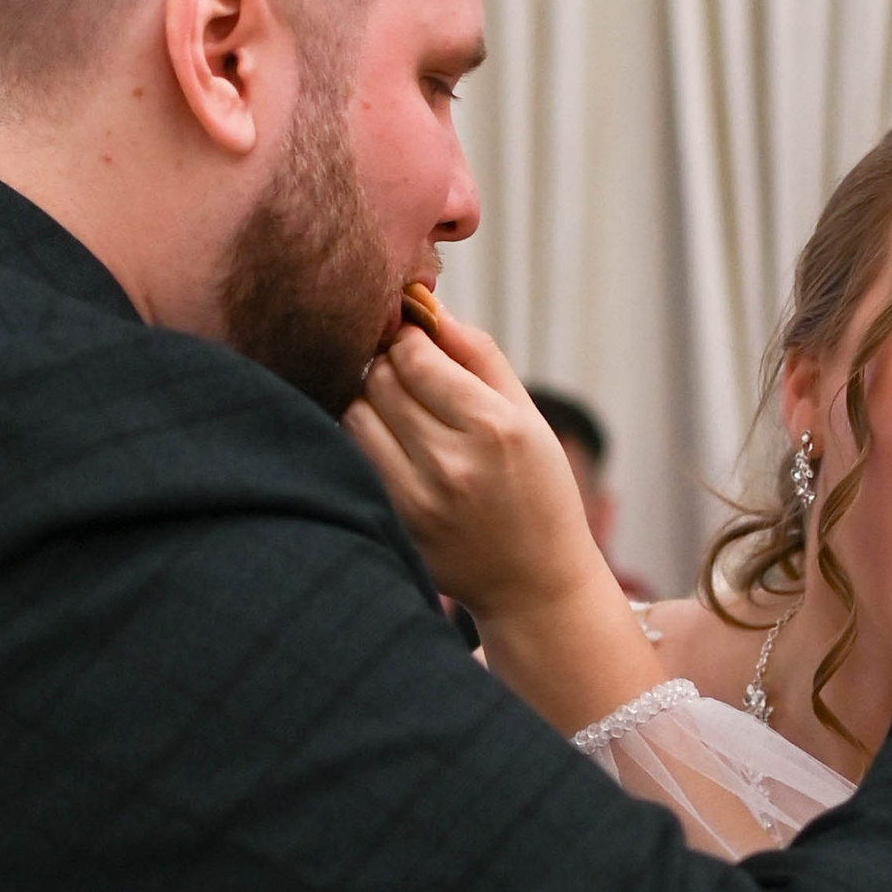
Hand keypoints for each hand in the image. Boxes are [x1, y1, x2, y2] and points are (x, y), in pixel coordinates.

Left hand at [343, 312, 658, 733]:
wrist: (535, 582)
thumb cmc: (538, 489)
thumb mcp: (528, 416)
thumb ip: (480, 356)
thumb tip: (429, 308)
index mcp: (493, 427)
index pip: (414, 356)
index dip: (406, 338)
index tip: (412, 339)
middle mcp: (451, 463)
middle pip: (378, 381)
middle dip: (385, 364)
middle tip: (400, 369)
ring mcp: (417, 499)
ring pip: (354, 416)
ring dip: (367, 399)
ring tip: (394, 406)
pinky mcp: (395, 523)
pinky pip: (354, 458)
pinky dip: (362, 438)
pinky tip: (387, 441)